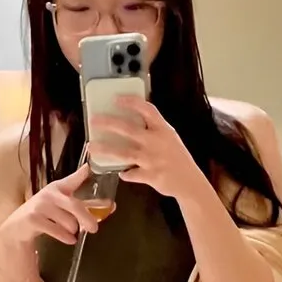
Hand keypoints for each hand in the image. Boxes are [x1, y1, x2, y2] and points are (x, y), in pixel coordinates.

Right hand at [0, 162, 96, 246]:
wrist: (19, 226)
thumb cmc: (46, 214)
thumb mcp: (63, 205)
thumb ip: (86, 205)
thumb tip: (112, 206)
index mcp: (59, 188)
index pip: (73, 179)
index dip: (82, 172)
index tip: (90, 167)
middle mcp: (50, 194)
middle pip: (75, 206)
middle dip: (87, 218)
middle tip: (94, 228)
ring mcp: (41, 206)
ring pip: (68, 221)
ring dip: (73, 230)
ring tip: (71, 232)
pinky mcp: (34, 218)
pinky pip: (57, 231)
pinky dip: (66, 237)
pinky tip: (68, 239)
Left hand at [88, 97, 203, 199]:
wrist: (190, 182)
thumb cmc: (178, 158)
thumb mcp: (170, 138)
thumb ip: (154, 129)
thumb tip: (134, 121)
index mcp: (163, 129)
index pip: (146, 110)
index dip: (131, 102)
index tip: (116, 99)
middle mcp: (156, 142)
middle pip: (128, 129)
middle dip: (109, 123)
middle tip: (94, 120)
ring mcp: (152, 159)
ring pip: (124, 153)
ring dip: (106, 149)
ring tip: (92, 147)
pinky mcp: (149, 176)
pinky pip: (131, 174)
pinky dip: (125, 174)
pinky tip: (120, 172)